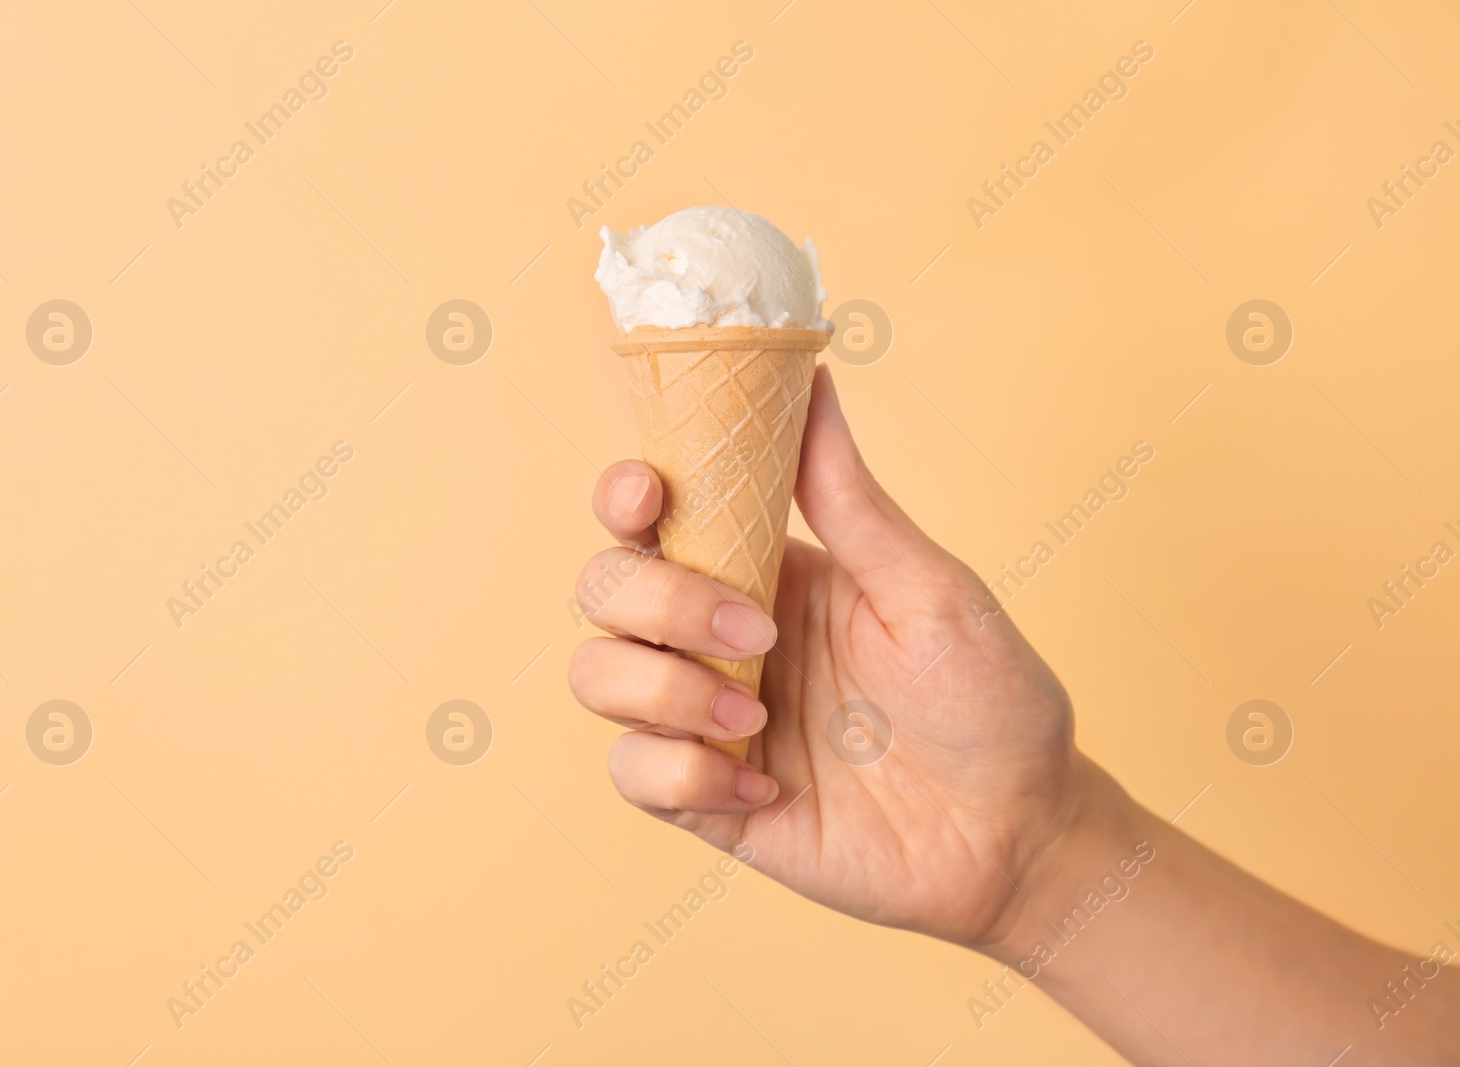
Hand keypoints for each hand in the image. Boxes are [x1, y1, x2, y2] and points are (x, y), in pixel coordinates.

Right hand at [570, 365, 1094, 945]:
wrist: (1019, 833)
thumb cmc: (989, 699)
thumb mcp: (929, 589)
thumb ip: (851, 498)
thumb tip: (812, 378)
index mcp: (764, 570)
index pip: (654, 515)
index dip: (626, 496)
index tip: (650, 495)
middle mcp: (717, 637)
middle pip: (606, 587)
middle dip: (660, 599)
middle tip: (757, 634)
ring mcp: (705, 718)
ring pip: (596, 673)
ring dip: (661, 687)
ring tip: (756, 714)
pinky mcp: (706, 799)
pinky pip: (632, 773)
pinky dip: (683, 776)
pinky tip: (764, 787)